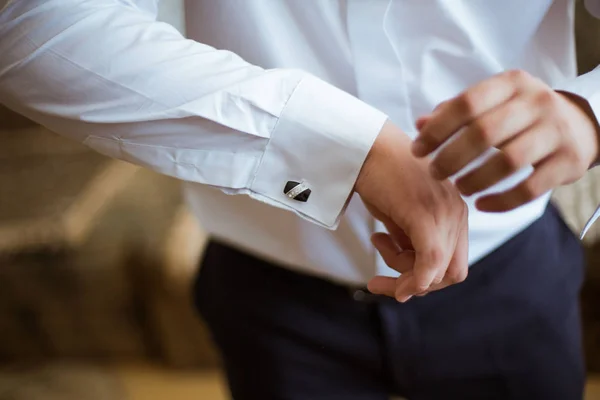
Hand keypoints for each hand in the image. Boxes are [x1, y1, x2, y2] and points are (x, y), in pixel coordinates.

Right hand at [355, 121, 468, 301]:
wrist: (364, 143)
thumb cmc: (378, 173)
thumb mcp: (399, 215)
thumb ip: (410, 241)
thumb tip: (410, 277)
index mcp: (455, 210)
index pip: (454, 263)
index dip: (427, 280)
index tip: (394, 276)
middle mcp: (458, 212)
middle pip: (451, 274)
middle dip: (417, 285)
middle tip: (379, 278)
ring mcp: (445, 212)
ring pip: (437, 273)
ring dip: (401, 277)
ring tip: (376, 242)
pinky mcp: (425, 214)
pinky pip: (429, 263)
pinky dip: (409, 281)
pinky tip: (376, 277)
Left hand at [412, 69, 599, 211]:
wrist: (582, 123)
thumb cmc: (521, 114)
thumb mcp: (493, 102)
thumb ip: (455, 112)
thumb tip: (419, 124)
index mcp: (511, 83)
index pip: (466, 104)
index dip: (437, 129)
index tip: (417, 150)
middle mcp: (536, 102)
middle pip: (484, 133)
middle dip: (452, 157)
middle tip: (435, 173)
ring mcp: (556, 131)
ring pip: (508, 161)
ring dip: (476, 180)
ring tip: (459, 188)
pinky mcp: (569, 161)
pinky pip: (531, 188)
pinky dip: (502, 201)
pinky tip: (482, 205)